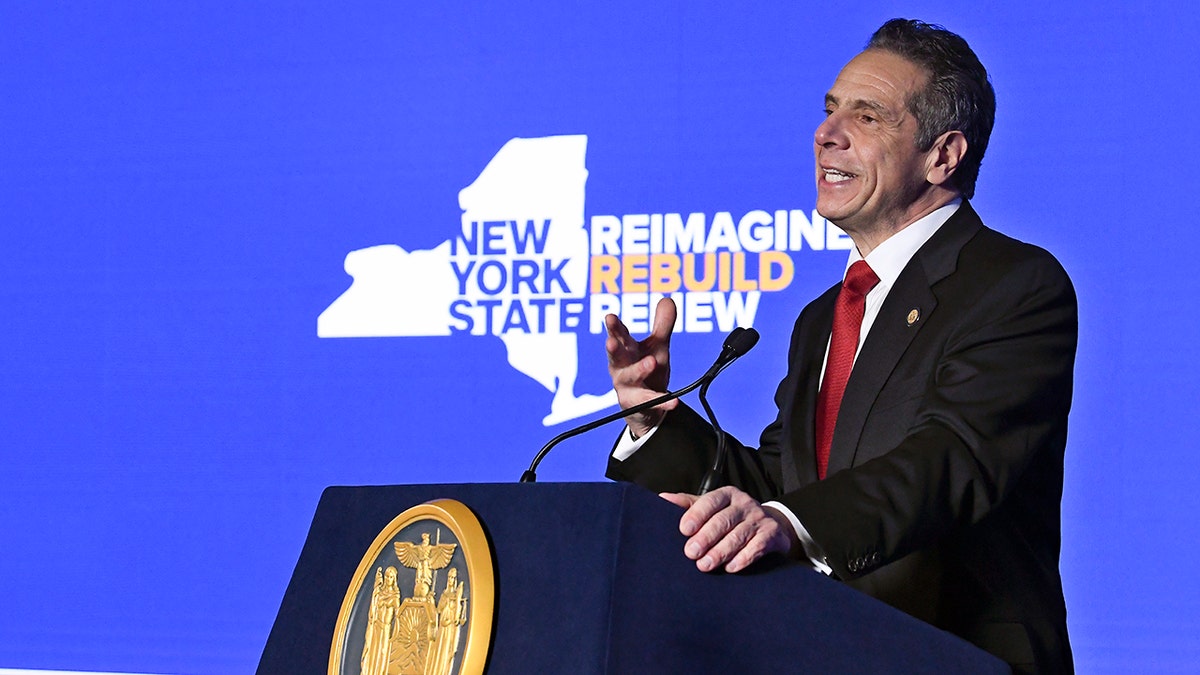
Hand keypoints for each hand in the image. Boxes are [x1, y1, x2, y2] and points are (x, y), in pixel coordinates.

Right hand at [605, 297, 676, 437]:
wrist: (646, 408)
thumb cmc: (647, 370)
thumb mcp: (656, 346)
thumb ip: (662, 325)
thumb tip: (668, 298)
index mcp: (625, 350)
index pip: (619, 336)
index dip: (614, 327)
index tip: (610, 317)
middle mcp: (621, 368)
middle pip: (616, 356)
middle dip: (613, 348)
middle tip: (611, 341)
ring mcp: (628, 387)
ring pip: (630, 378)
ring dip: (638, 369)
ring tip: (651, 362)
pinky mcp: (638, 405)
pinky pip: (651, 402)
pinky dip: (662, 402)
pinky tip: (674, 401)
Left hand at [661, 487, 798, 572]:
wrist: (770, 525)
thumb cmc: (731, 517)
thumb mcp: (711, 507)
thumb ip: (688, 505)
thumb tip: (662, 499)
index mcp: (726, 494)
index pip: (710, 501)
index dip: (697, 515)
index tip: (684, 530)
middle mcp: (744, 504)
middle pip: (723, 520)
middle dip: (706, 538)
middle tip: (691, 553)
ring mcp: (759, 519)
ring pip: (738, 536)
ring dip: (720, 552)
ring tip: (705, 565)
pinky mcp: (772, 535)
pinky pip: (756, 547)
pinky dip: (742, 559)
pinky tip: (730, 568)